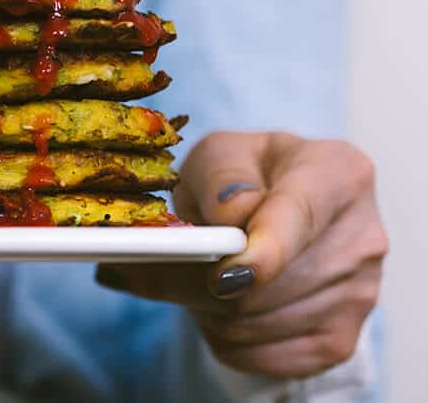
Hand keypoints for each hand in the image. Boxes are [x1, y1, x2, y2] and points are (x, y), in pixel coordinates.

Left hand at [96, 132, 387, 379]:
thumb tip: (231, 216)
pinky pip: (262, 356)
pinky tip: (219, 304)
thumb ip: (222, 174)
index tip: (224, 276)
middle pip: (271, 283)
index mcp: (337, 173)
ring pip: (259, 323)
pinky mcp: (341, 339)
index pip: (300, 218)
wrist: (280, 204)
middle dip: (202, 281)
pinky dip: (225, 337)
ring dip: (207, 308)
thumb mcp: (221, 151)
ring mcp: (360, 292)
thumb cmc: (248, 174)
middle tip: (145, 270)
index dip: (264, 251)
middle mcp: (362, 234)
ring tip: (192, 276)